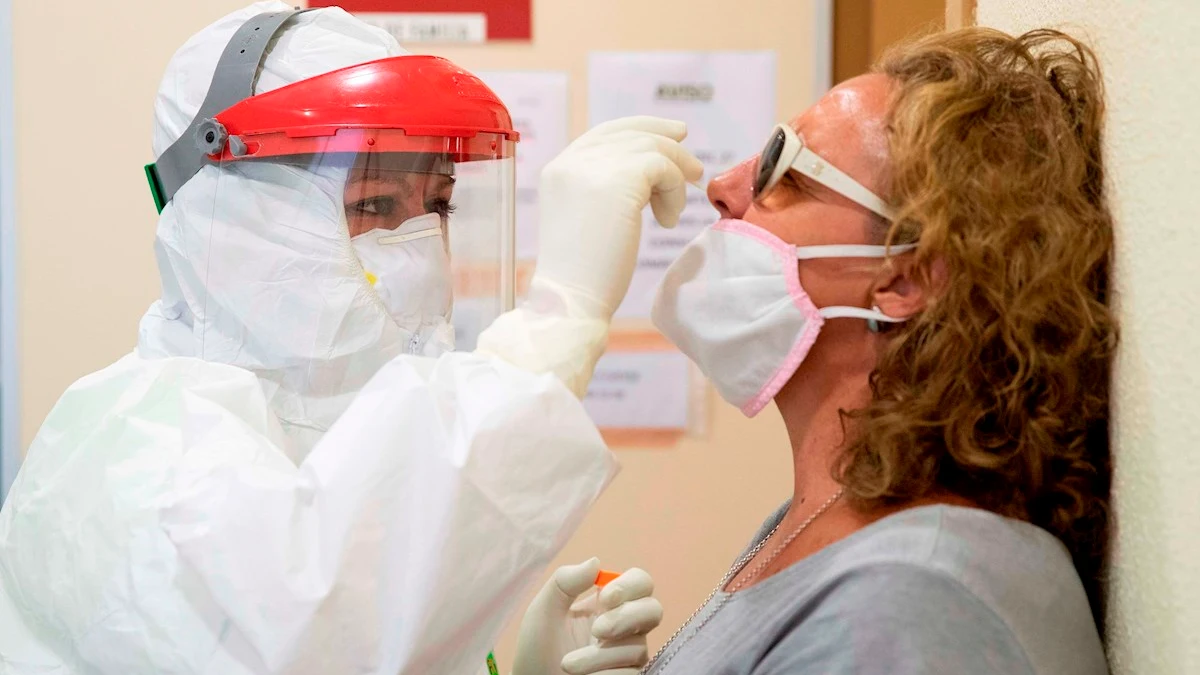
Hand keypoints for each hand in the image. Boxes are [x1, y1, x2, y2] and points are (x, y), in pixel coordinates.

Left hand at [512, 558, 663, 674]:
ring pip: (637, 648)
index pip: (640, 582)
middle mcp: (625, 626)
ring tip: (567, 665)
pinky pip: (630, 674)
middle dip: (626, 618)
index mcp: (607, 603)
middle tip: (597, 631)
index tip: (606, 597)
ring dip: (598, 656)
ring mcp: (628, 655)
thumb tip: (596, 562)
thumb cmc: (537, 650)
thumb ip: (565, 582)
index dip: (630, 586)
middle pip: (653, 610)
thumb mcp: (543, 611)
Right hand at [533, 116, 703, 321]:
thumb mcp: (587, 217)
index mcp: (559, 169)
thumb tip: (650, 167)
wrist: (571, 300)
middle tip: (694, 167)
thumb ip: (605, 188)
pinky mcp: (619, 179)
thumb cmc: (584, 275)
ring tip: (676, 211)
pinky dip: (674, 190)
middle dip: (668, 146)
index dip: (642, 129)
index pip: (605, 133)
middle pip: (631, 135)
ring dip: (674, 177)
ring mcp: (593, 167)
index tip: (674, 136)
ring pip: (651, 149)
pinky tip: (668, 220)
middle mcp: (572, 161)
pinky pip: (662, 167)